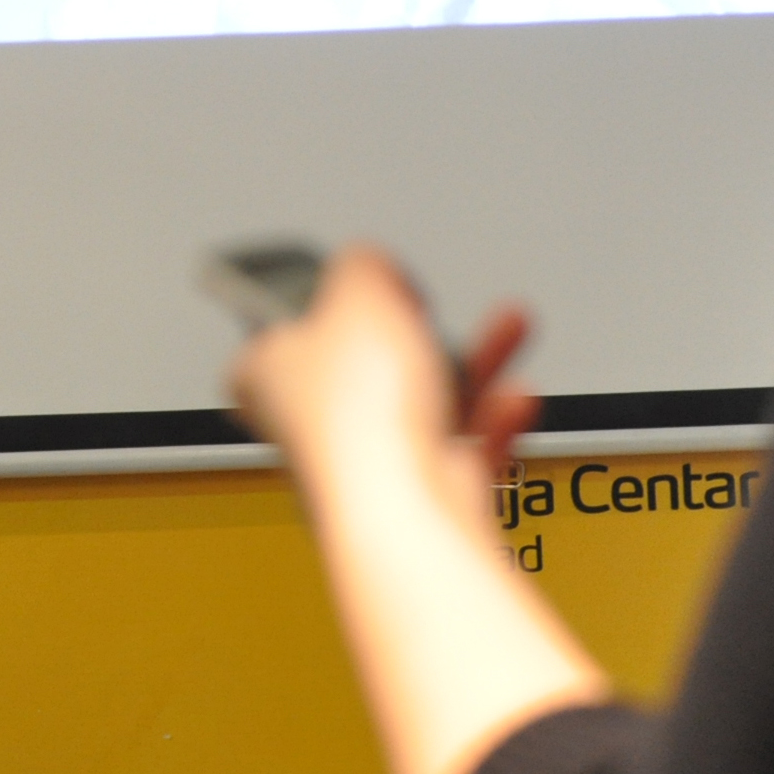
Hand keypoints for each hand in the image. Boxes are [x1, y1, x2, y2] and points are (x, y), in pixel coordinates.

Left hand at [227, 246, 537, 521]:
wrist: (405, 508)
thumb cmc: (357, 415)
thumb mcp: (356, 288)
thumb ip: (362, 265)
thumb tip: (369, 266)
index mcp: (261, 376)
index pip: (278, 329)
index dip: (321, 300)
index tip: (357, 285)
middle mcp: (307, 426)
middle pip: (362, 364)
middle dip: (413, 330)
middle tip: (427, 312)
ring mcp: (367, 465)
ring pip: (422, 401)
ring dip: (472, 362)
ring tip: (505, 327)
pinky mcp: (421, 495)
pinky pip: (465, 447)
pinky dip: (494, 417)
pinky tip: (512, 395)